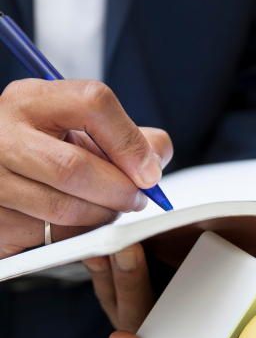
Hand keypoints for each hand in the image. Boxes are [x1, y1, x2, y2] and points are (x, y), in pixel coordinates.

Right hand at [0, 79, 172, 257]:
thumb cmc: (45, 148)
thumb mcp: (79, 128)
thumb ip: (126, 135)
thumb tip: (158, 157)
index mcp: (32, 101)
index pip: (92, 103)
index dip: (129, 141)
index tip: (149, 171)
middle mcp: (4, 136)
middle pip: (76, 168)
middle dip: (119, 190)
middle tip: (137, 198)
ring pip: (64, 209)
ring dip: (103, 216)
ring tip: (112, 209)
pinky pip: (50, 237)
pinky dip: (80, 235)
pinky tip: (84, 223)